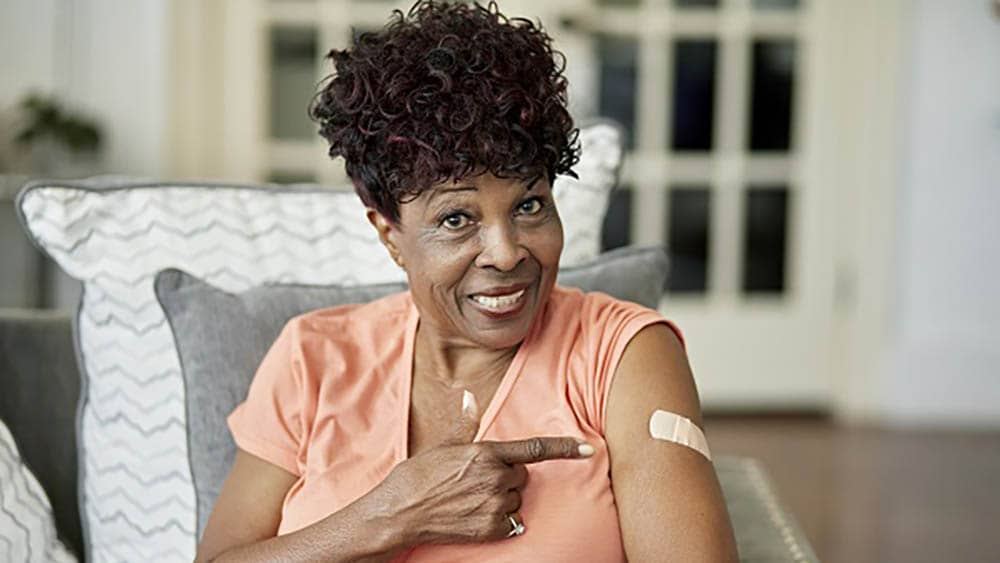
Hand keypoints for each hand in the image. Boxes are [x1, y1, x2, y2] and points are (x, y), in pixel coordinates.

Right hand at [374, 390, 593, 545]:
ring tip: (469, 498)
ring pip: (516, 498)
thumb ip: (465, 423)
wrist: (399, 513)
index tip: (589, 448)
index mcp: (486, 453)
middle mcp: (495, 478)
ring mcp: (494, 505)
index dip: (566, 448)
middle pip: (521, 475)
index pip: (536, 449)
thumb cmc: (417, 476)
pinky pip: (512, 521)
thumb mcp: (442, 445)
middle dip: (506, 475)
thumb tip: (468, 396)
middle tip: (475, 479)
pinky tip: (474, 515)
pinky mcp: (491, 529)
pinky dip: (499, 520)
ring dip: (501, 498)